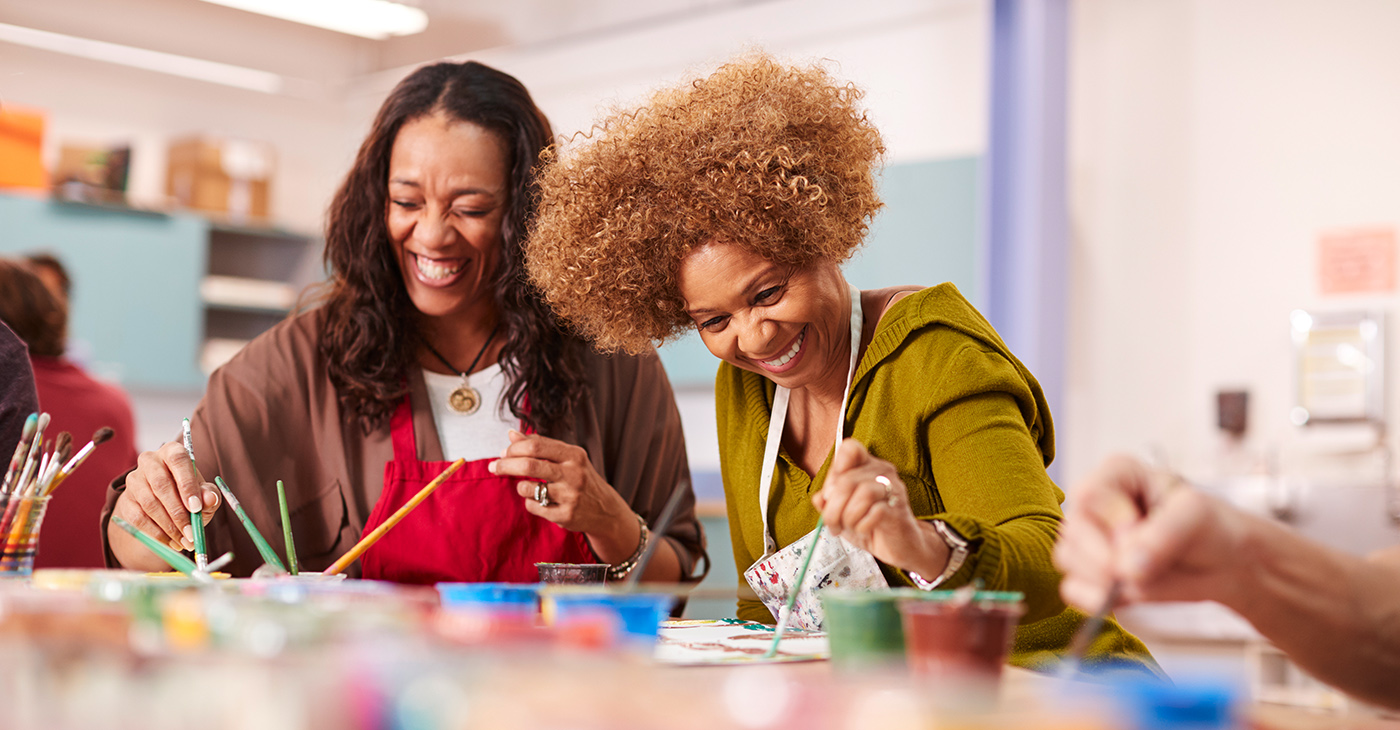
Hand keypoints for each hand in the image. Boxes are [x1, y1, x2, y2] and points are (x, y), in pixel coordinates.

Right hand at [113, 441, 221, 552]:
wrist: (164, 504)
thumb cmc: (188, 494)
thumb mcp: (204, 493)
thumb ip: (210, 495)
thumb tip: (210, 498)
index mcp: (172, 452)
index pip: (178, 461)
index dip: (187, 484)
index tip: (196, 508)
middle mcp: (150, 461)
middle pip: (161, 485)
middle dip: (178, 513)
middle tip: (191, 533)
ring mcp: (134, 480)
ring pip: (150, 504)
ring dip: (169, 526)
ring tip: (185, 541)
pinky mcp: (126, 499)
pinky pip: (138, 518)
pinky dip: (156, 533)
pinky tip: (170, 542)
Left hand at [489, 430, 632, 536]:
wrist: (605, 510)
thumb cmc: (579, 478)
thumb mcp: (566, 458)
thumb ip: (539, 445)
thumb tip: (512, 434)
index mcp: (573, 455)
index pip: (535, 446)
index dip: (514, 449)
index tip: (503, 453)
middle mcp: (574, 474)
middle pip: (529, 465)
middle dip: (505, 465)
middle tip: (493, 467)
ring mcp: (570, 496)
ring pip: (527, 488)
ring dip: (520, 487)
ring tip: (527, 487)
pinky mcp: (566, 515)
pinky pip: (533, 507)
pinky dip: (530, 503)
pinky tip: (540, 501)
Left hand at [812, 439, 946, 577]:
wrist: (901, 546)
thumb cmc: (871, 525)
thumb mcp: (843, 514)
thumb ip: (829, 504)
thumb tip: (818, 497)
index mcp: (867, 466)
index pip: (850, 448)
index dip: (835, 470)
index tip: (830, 494)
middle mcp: (882, 472)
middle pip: (847, 480)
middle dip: (833, 508)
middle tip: (833, 524)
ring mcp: (893, 490)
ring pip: (863, 493)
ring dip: (848, 516)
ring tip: (849, 527)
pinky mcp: (899, 509)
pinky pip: (876, 512)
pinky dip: (862, 525)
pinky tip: (864, 530)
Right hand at [1054, 454, 1245, 611]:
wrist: (1222, 562)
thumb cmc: (1209, 526)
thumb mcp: (1196, 516)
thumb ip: (1162, 536)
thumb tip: (1125, 569)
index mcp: (1115, 476)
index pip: (1089, 493)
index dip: (1111, 519)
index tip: (1141, 530)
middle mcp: (1096, 507)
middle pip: (1073, 529)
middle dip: (1102, 556)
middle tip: (1134, 571)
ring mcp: (1091, 542)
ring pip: (1068, 558)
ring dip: (1097, 577)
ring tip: (1132, 583)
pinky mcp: (1094, 575)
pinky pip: (1073, 588)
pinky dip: (1088, 598)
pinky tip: (1110, 600)